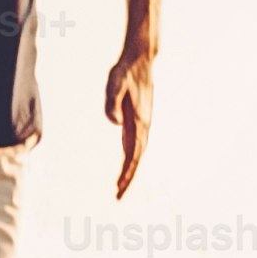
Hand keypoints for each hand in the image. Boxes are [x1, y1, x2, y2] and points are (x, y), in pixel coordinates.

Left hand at [105, 47, 154, 197]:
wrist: (141, 60)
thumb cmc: (125, 71)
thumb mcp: (114, 83)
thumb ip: (112, 102)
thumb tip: (115, 123)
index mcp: (138, 122)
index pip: (133, 154)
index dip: (127, 172)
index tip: (119, 187)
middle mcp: (143, 126)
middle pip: (136, 158)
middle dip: (128, 179)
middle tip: (117, 197)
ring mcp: (142, 123)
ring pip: (137, 153)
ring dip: (130, 170)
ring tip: (119, 186)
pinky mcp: (139, 119)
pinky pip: (135, 144)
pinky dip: (130, 158)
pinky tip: (125, 163)